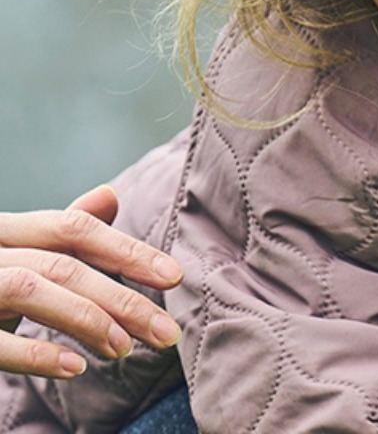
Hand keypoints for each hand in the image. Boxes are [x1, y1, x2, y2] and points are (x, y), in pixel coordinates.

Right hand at [0, 185, 183, 377]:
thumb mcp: (12, 255)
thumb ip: (57, 235)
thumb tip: (109, 195)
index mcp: (2, 230)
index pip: (73, 229)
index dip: (127, 249)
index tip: (175, 276)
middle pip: (64, 264)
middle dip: (124, 298)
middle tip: (166, 333)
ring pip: (32, 289)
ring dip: (87, 320)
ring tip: (126, 349)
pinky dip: (34, 352)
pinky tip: (75, 367)